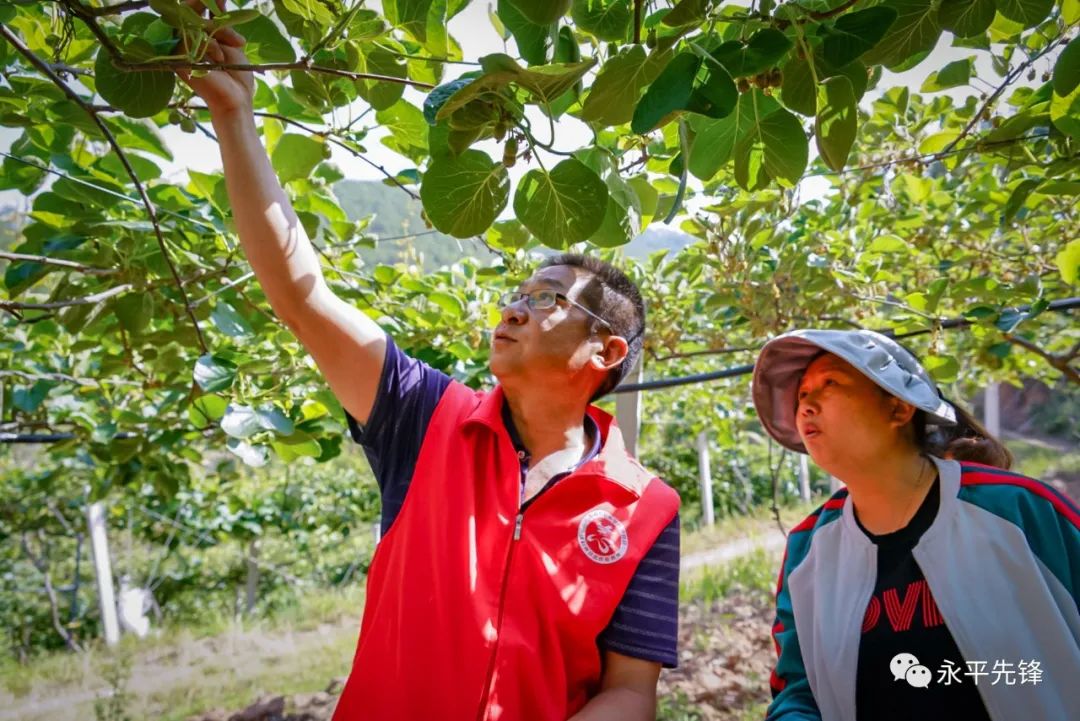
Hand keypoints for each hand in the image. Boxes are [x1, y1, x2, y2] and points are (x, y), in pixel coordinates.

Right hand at [175, 0, 254, 118]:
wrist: (237, 98)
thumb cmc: (237, 74)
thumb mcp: (231, 43)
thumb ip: (221, 23)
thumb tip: (218, 1)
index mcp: (197, 37)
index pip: (193, 11)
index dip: (204, 1)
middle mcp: (186, 41)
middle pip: (188, 12)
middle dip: (205, 4)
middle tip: (221, 2)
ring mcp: (181, 50)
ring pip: (194, 24)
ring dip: (220, 31)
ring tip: (237, 44)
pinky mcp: (179, 59)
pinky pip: (192, 40)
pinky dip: (211, 46)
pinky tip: (221, 58)